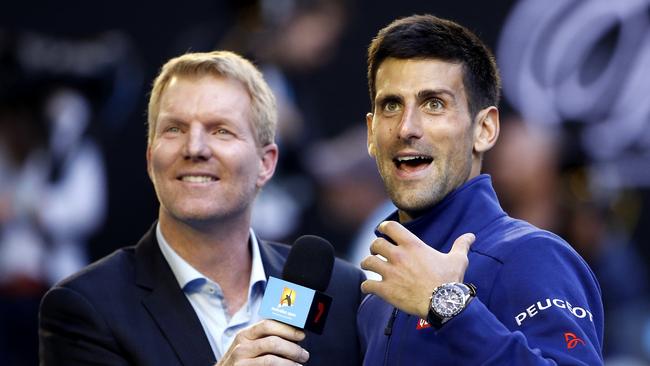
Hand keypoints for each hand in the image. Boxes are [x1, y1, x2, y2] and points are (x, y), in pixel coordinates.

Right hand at [216, 319, 308, 365]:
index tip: (301, 334)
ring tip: (299, 365)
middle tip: (304, 355)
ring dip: (290, 363)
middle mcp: (241, 345)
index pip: (268, 325)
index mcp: (245, 334)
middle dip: (292, 348)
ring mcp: (240, 360)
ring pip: (271, 359)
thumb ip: (266, 338)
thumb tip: (294, 334)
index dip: (287, 329)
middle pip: (273, 342)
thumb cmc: (242, 361)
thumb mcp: (249, 346)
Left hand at [360, 221, 474, 318]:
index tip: (383, 231)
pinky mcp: (386, 290)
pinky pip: (367, 285)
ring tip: (370, 267)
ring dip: (368, 264)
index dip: (384, 228)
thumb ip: (461, 245)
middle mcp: (398, 256)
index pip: (390, 227)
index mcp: (413, 245)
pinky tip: (369, 288)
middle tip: (377, 252)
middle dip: (374, 248)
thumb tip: (471, 236)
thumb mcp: (458, 259)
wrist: (444, 303)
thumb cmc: (450, 280)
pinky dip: (366, 287)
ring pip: (368, 262)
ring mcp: (390, 273)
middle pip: (376, 244)